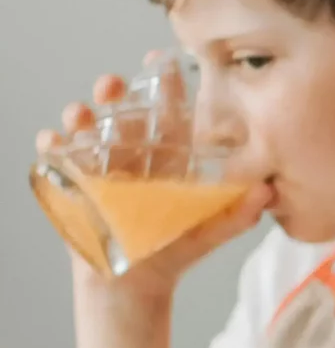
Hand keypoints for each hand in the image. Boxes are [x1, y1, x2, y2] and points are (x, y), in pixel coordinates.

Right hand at [40, 70, 268, 308]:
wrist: (136, 286)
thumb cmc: (174, 251)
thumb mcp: (209, 230)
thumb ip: (238, 212)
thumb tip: (268, 192)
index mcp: (166, 155)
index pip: (166, 111)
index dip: (164, 84)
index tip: (161, 60)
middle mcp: (132, 152)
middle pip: (120, 110)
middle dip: (113, 89)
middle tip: (113, 86)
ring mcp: (101, 166)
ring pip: (86, 126)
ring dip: (80, 113)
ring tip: (81, 115)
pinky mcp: (75, 184)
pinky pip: (58, 157)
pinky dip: (53, 145)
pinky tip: (55, 142)